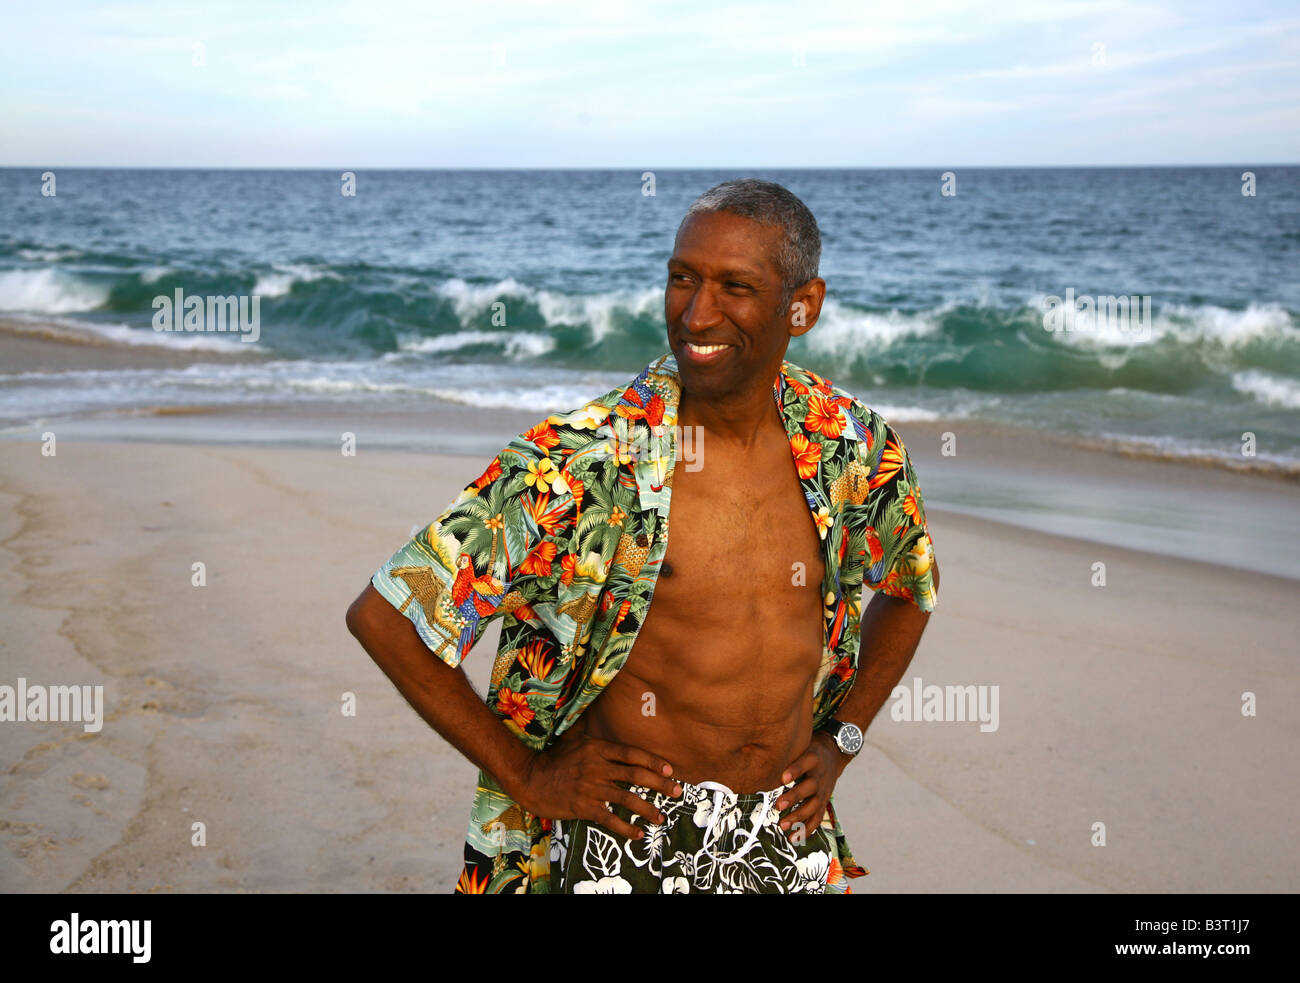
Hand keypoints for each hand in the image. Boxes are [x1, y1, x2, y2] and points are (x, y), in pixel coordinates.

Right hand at [516, 731, 682, 840]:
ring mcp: (591, 788)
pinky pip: (610, 819)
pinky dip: (626, 828)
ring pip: (627, 799)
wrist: (529, 778)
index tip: (670, 769)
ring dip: (648, 809)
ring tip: (662, 817)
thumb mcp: (572, 737)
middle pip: (636, 776)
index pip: (632, 754)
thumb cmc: (553, 758)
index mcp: (597, 749)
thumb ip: (589, 725)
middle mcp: (598, 767)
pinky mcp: (584, 807)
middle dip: (661, 784)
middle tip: (678, 791)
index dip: (653, 762)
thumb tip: (597, 702)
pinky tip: (638, 834)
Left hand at [775, 731, 850, 842]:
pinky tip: (794, 837)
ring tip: (783, 825)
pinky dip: (807, 829)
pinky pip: (818, 817)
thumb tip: (757, 756)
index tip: (783, 778)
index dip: (795, 770)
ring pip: (814, 804)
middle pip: (810, 786)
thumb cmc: (807, 751)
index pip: (804, 763)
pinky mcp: (824, 801)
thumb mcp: (801, 745)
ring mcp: (824, 790)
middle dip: (794, 797)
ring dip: (799, 816)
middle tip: (778, 806)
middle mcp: (820, 775)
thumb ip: (785, 752)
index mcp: (813, 758)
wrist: (833, 754)